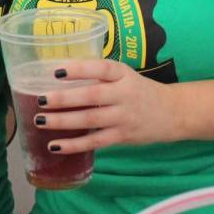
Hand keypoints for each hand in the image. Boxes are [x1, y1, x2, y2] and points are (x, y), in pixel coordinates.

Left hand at [34, 59, 182, 151]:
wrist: (173, 113)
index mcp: (123, 74)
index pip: (101, 68)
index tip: (56, 71)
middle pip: (92, 96)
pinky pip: (95, 142)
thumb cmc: (139, 90)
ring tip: (40, 121)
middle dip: (64, 99)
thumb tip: (59, 75)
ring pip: (90, 120)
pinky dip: (74, 145)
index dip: (80, 69)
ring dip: (63, 122)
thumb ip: (99, 76)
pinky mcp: (123, 137)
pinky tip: (55, 145)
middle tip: (40, 99)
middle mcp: (124, 94)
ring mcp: (124, 117)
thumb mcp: (125, 76)